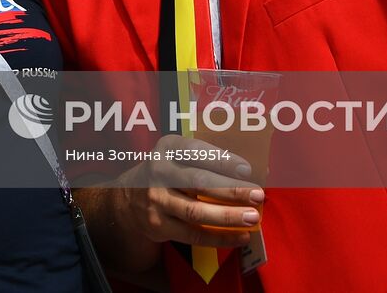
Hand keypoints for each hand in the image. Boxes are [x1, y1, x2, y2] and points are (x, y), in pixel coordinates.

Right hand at [116, 135, 262, 249]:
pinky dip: (219, 238)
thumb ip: (208, 160)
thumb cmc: (168, 174)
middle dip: (231, 189)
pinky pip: (193, 234)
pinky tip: (239, 237)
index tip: (246, 169)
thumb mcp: (179, 157)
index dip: (222, 159)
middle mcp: (159, 171)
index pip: (196, 150)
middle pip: (199, 182)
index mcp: (167, 148)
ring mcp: (156, 200)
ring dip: (228, 216)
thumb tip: (252, 172)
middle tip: (257, 195)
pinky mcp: (158, 225)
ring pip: (196, 211)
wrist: (129, 200)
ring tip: (252, 218)